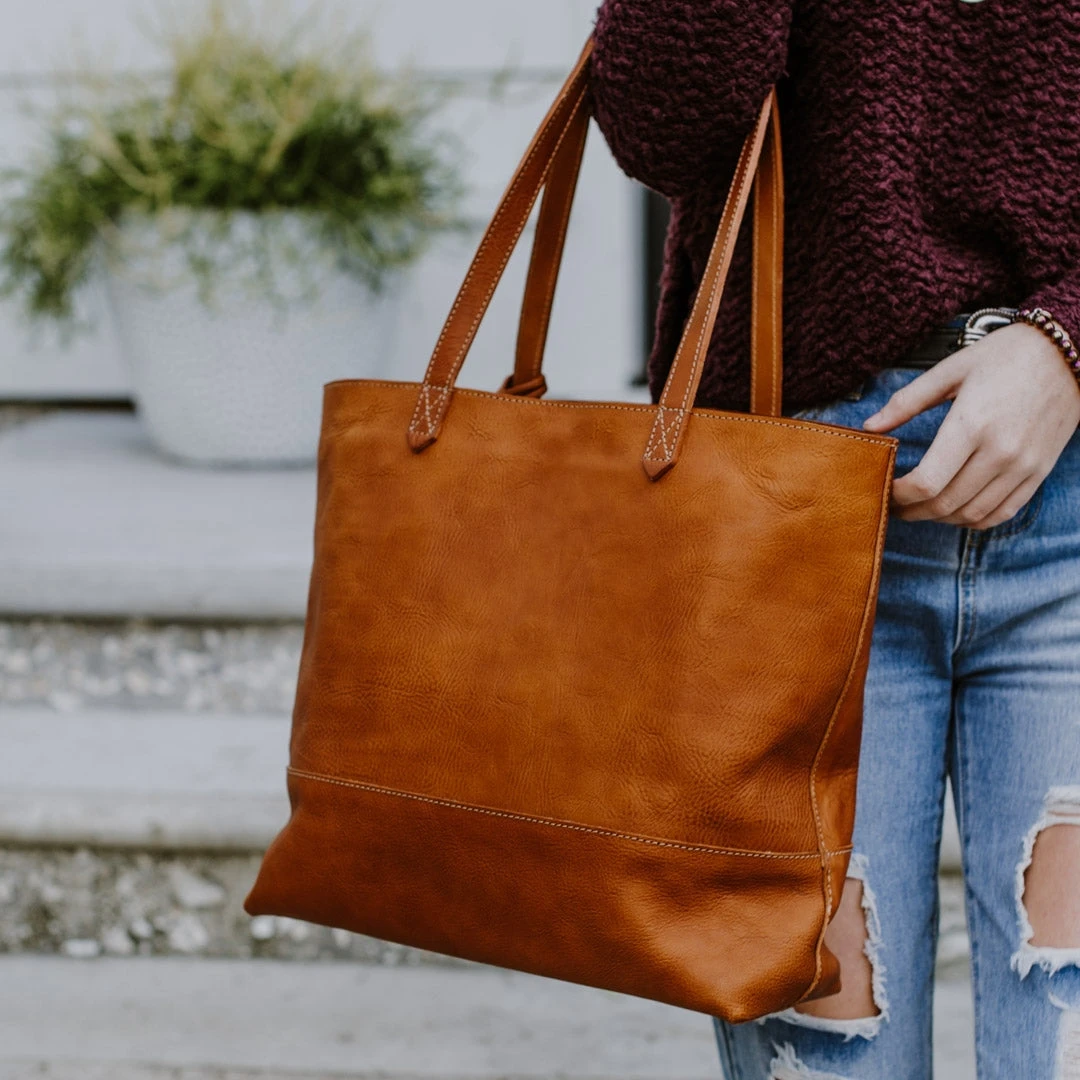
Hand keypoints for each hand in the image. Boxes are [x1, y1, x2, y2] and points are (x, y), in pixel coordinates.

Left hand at [862, 323, 1079, 528]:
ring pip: (972, 515)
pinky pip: (1002, 512)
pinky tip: (956, 510)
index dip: (898, 495)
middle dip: (912, 511)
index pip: (927, 482)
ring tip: (921, 508)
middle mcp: (1000, 451)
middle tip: (895, 506)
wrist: (1068, 351)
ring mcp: (1023, 466)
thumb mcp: (950, 370)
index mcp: (971, 425)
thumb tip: (870, 427)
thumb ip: (906, 401)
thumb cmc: (1005, 355)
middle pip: (945, 504)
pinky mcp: (1039, 472)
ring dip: (940, 519)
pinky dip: (974, 520)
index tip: (886, 488)